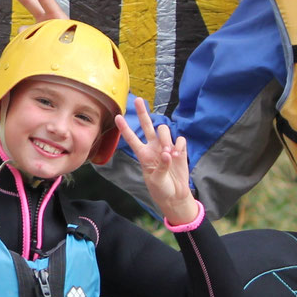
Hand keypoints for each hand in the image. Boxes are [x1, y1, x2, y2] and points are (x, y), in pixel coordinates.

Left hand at [116, 96, 199, 226]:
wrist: (175, 196)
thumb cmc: (161, 189)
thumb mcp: (157, 181)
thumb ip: (162, 166)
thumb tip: (168, 153)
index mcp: (143, 155)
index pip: (132, 139)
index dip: (125, 128)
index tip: (117, 117)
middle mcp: (153, 148)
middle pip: (147, 125)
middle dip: (143, 112)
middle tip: (138, 100)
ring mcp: (166, 147)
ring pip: (164, 130)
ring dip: (166, 138)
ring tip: (169, 154)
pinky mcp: (179, 150)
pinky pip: (179, 139)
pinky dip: (179, 146)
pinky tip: (178, 155)